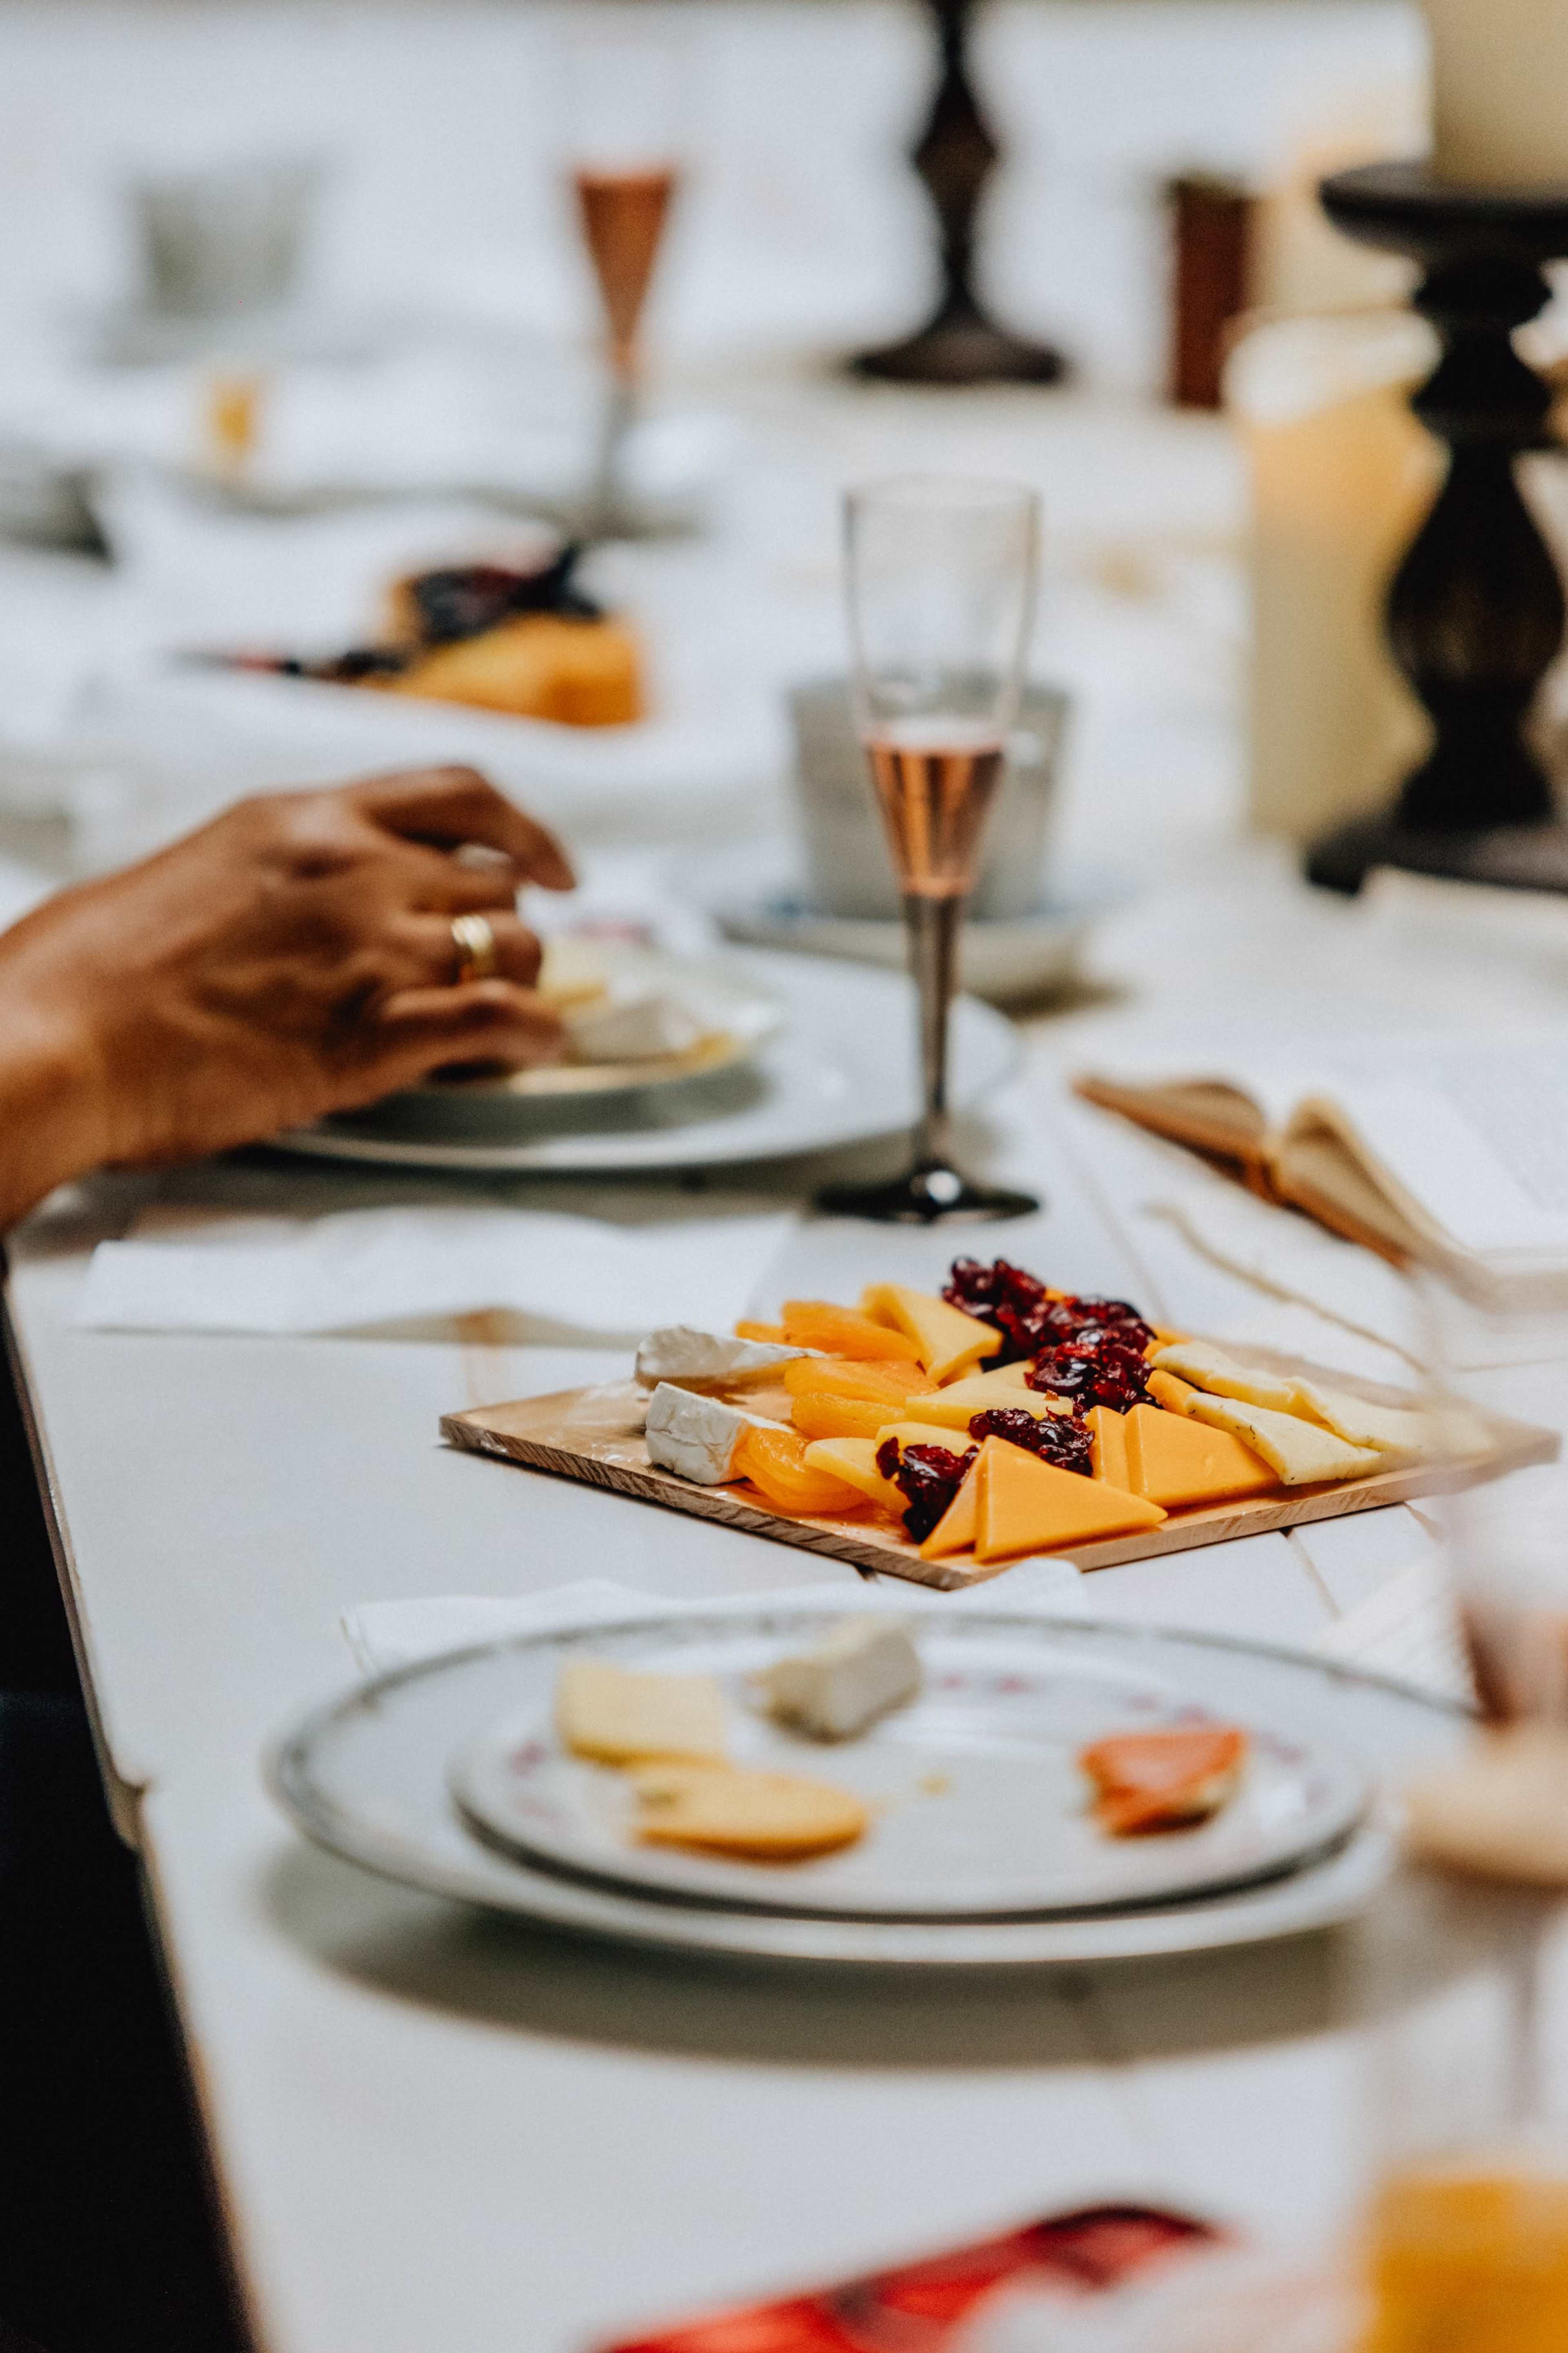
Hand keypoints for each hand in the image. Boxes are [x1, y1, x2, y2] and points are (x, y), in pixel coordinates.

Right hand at [0, 766, 573, 1222]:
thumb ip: (276, 879)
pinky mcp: (372, 1034)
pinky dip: (532, 1037)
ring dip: (518, 988)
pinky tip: (530, 1052)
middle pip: (495, 885)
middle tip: (492, 973)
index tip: (553, 867)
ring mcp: (369, 949)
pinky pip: (500, 1021)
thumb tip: (301, 908)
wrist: (55, 1041)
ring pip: (513, 950)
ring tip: (498, 1023)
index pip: (456, 793)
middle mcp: (353, 870)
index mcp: (305, 821)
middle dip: (505, 931)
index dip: (524, 829)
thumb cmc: (90, 975)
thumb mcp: (199, 873)